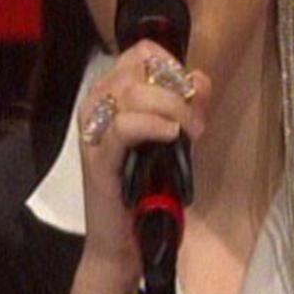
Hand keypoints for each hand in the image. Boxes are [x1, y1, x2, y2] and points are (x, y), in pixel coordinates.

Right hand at [76, 38, 211, 272]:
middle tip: (195, 123)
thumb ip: (189, 104)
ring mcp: (93, 132)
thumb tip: (200, 78)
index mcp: (111, 93)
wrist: (128, 240)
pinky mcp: (97, 160)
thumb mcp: (176, 137)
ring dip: (170, 107)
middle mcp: (96, 105)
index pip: (141, 53)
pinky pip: (122, 126)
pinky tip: (171, 135)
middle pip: (138, 69)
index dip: (171, 66)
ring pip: (130, 92)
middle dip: (176, 91)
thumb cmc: (150, 185)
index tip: (190, 95)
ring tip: (187, 133)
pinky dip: (151, 124)